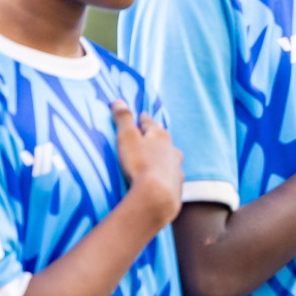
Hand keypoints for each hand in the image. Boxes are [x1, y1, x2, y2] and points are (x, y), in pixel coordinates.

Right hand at [113, 100, 182, 227]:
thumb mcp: (127, 138)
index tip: (142, 114)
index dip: (144, 119)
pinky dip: (169, 171)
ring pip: (172, 156)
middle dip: (159, 133)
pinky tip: (169, 175)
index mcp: (159, 137)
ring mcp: (176, 167)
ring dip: (167, 152)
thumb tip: (119, 100)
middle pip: (165, 138)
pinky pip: (173, 174)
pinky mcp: (177, 184)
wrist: (158, 195)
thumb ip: (123, 120)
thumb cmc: (139, 163)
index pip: (150, 123)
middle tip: (158, 128)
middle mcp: (171, 150)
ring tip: (165, 151)